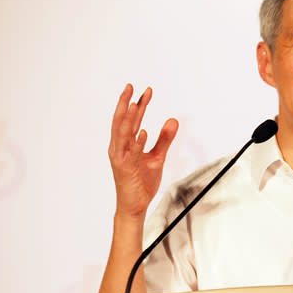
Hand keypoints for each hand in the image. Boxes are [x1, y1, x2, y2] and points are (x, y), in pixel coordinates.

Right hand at [108, 84, 178, 218]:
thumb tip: (173, 120)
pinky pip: (132, 154)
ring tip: (134, 104)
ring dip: (129, 119)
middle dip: (126, 103)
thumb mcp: (158, 157)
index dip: (138, 104)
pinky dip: (137, 142)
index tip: (147, 90)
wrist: (135, 205)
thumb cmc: (142, 181)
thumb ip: (164, 139)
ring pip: (123, 134)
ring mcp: (121, 158)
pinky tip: (143, 131)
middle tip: (132, 86)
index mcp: (125, 144)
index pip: (131, 120)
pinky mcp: (126, 169)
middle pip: (122, 121)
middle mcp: (119, 148)